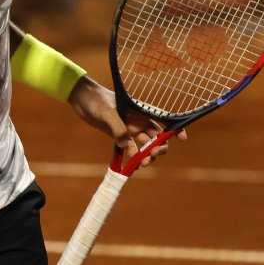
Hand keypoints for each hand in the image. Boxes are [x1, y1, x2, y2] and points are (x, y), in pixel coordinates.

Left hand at [67, 76, 185, 168]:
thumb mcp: (107, 113)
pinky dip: (132, 157)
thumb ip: (118, 128)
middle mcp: (137, 120)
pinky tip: (132, 165)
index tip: (182, 138)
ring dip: (147, 155)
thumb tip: (126, 144)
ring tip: (143, 163)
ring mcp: (128, 128)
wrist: (81, 98)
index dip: (174, 128)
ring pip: (144, 144)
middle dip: (158, 147)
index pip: (162, 119)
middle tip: (153, 155)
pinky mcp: (117, 134)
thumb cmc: (96, 100)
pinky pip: (129, 148)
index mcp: (139, 110)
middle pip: (155, 136)